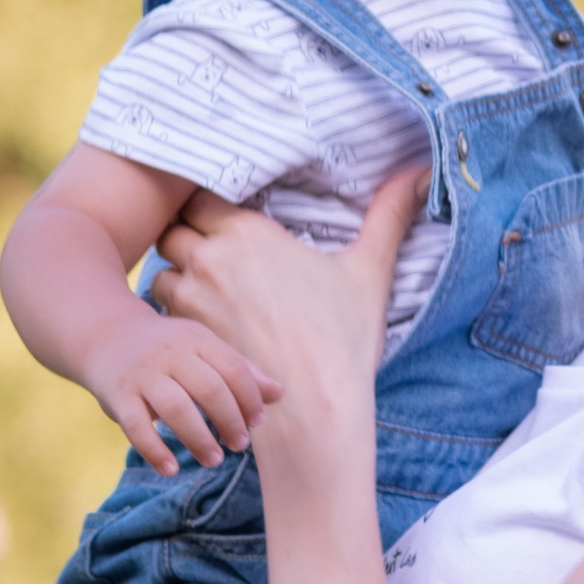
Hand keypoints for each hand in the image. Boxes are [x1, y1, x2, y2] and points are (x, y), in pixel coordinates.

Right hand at [93, 316, 279, 476]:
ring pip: (176, 408)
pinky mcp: (118, 397)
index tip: (256, 423)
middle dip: (229, 421)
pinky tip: (170, 469)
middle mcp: (170, 354)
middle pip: (208, 388)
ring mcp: (142, 375)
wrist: (106, 336)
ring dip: (199, 438)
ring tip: (214, 458)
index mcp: (196, 339)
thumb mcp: (203, 349)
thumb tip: (278, 394)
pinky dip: (154, 450)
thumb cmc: (168, 350)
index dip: (249, 399)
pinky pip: (136, 427)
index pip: (232, 369)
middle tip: (239, 445)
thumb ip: (239, 371)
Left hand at [155, 168, 429, 435]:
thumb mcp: (369, 270)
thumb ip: (389, 214)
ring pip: (161, 271)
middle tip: (209, 249)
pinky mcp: (185, 338)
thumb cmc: (342, 339)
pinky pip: (162, 312)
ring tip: (201, 287)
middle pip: (173, 229)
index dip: (207, 204)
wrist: (314, 410)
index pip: (200, 196)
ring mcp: (191, 301)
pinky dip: (173, 311)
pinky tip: (199, 321)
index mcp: (248, 233)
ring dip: (175, 273)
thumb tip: (422, 173)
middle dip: (186, 235)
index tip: (224, 215)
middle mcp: (210, 259)